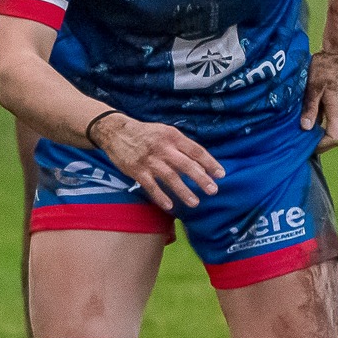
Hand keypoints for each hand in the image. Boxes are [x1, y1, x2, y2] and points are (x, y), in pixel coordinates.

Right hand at [95, 113, 224, 210]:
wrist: (116, 132)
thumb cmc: (147, 134)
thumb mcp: (166, 132)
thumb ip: (182, 146)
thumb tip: (201, 164)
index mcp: (173, 136)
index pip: (196, 150)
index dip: (210, 162)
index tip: (221, 174)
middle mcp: (162, 148)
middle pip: (186, 165)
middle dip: (201, 179)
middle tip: (213, 190)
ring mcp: (149, 160)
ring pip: (170, 177)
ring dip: (184, 191)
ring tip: (195, 202)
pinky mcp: (136, 170)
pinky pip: (150, 186)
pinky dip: (160, 196)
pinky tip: (170, 205)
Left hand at [301, 51, 337, 151]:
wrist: (337, 54)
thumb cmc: (325, 68)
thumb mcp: (313, 87)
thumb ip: (311, 107)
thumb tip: (306, 127)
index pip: (336, 137)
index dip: (323, 145)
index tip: (307, 144)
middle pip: (337, 137)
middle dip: (321, 143)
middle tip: (303, 141)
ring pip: (334, 129)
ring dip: (320, 134)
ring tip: (302, 131)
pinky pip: (331, 120)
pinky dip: (320, 124)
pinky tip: (307, 118)